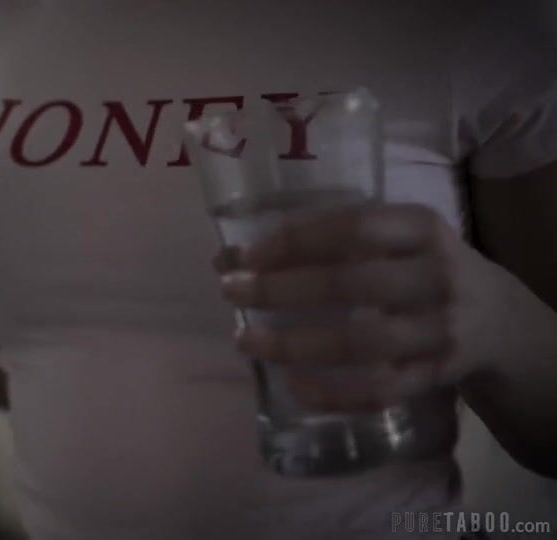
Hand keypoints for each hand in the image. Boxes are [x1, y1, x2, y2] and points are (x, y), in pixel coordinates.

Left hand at [213, 202, 532, 412]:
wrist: (500, 321)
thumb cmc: (420, 269)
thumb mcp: (394, 239)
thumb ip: (323, 242)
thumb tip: (228, 258)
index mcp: (423, 229)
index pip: (353, 228)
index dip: (296, 240)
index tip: (249, 255)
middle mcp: (437, 277)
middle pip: (353, 285)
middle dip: (283, 289)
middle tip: (231, 292)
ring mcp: (440, 331)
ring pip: (363, 344)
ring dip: (296, 344)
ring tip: (245, 340)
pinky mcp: (436, 377)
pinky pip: (379, 392)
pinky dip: (331, 393)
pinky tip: (291, 384)